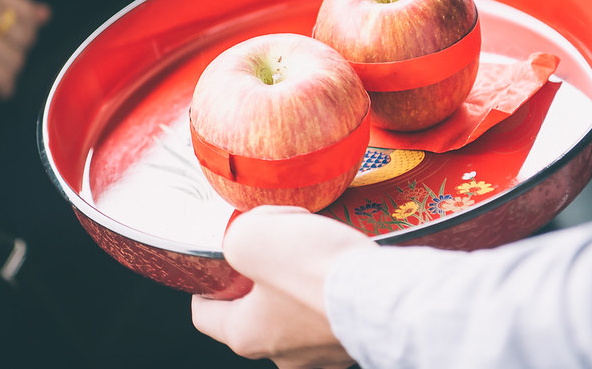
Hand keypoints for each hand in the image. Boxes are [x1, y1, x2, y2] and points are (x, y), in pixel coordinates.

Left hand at [192, 205, 375, 368]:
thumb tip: (251, 237)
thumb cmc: (316, 271)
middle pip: (254, 313)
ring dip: (299, 285)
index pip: (205, 315)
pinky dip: (331, 292)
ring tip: (313, 252)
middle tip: (275, 246)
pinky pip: (330, 315)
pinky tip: (340, 267)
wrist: (387, 293)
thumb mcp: (252, 235)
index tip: (216, 262)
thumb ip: (237, 237)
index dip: (206, 282)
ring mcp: (321, 355)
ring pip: (295, 314)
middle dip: (261, 278)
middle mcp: (282, 357)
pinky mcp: (352, 344)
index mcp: (246, 336)